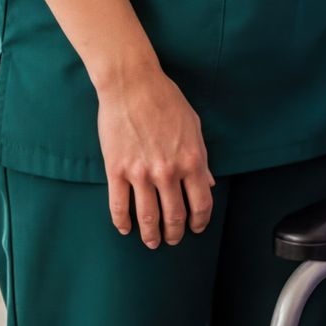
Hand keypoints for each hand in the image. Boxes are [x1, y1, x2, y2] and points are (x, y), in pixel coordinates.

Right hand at [95, 67, 214, 247]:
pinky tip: (125, 228)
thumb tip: (209, 183)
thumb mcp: (194, 127)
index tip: (196, 228)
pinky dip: (122, 222)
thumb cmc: (166, 100)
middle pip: (174, 216)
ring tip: (152, 241)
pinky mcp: (117, 170)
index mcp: (191, 161)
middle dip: (174, 234)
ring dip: (150, 235)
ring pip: (147, 217)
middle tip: (172, 239)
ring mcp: (141, 173)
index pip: (201, 204)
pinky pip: (119, 205)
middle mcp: (168, 172)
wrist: (133, 84)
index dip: (200, 222)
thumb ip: (201, 158)